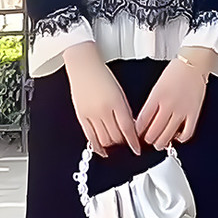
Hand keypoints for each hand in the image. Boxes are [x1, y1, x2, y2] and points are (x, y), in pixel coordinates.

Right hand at [63, 41, 139, 158]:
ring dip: (112, 145)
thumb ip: (125, 110)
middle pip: (116, 137)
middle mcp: (103, 110)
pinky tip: (102, 150)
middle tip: (126, 144)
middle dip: (123, 143)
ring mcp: (91, 114)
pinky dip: (98, 146)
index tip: (137, 149)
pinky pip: (90, 137)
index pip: (127, 128)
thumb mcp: (120, 92)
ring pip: (104, 140)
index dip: (133, 142)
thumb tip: (130, 128)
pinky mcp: (81, 116)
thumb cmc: (102, 75)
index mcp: (116, 102)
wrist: (83, 66)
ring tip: (116, 145)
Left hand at [135, 57, 208, 149]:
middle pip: (154, 131)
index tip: (135, 135)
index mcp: (156, 97)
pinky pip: (187, 132)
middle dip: (148, 139)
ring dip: (161, 142)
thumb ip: (151, 104)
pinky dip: (180, 139)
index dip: (137, 131)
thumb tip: (144, 120)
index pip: (142, 120)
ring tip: (158, 143)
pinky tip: (177, 137)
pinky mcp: (194, 113)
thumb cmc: (175, 73)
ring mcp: (182, 110)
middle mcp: (168, 105)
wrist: (193, 64)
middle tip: (146, 140)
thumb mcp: (156, 87)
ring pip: (168, 135)